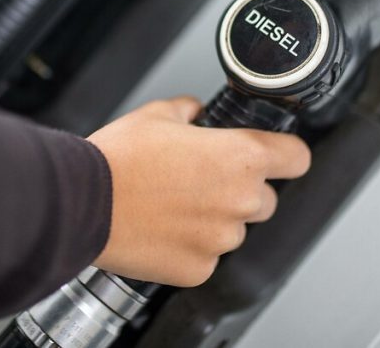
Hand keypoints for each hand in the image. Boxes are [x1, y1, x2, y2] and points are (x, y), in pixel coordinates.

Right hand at [87, 96, 310, 286]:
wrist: (82, 202)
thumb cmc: (119, 159)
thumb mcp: (156, 114)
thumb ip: (189, 111)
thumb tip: (195, 112)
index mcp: (240, 157)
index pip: (297, 158)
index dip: (285, 154)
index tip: (277, 156)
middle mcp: (240, 200)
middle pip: (266, 198)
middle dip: (240, 189)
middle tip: (200, 180)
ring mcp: (220, 240)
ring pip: (234, 230)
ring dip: (214, 219)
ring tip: (173, 205)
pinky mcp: (198, 269)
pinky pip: (207, 257)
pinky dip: (190, 246)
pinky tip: (162, 228)